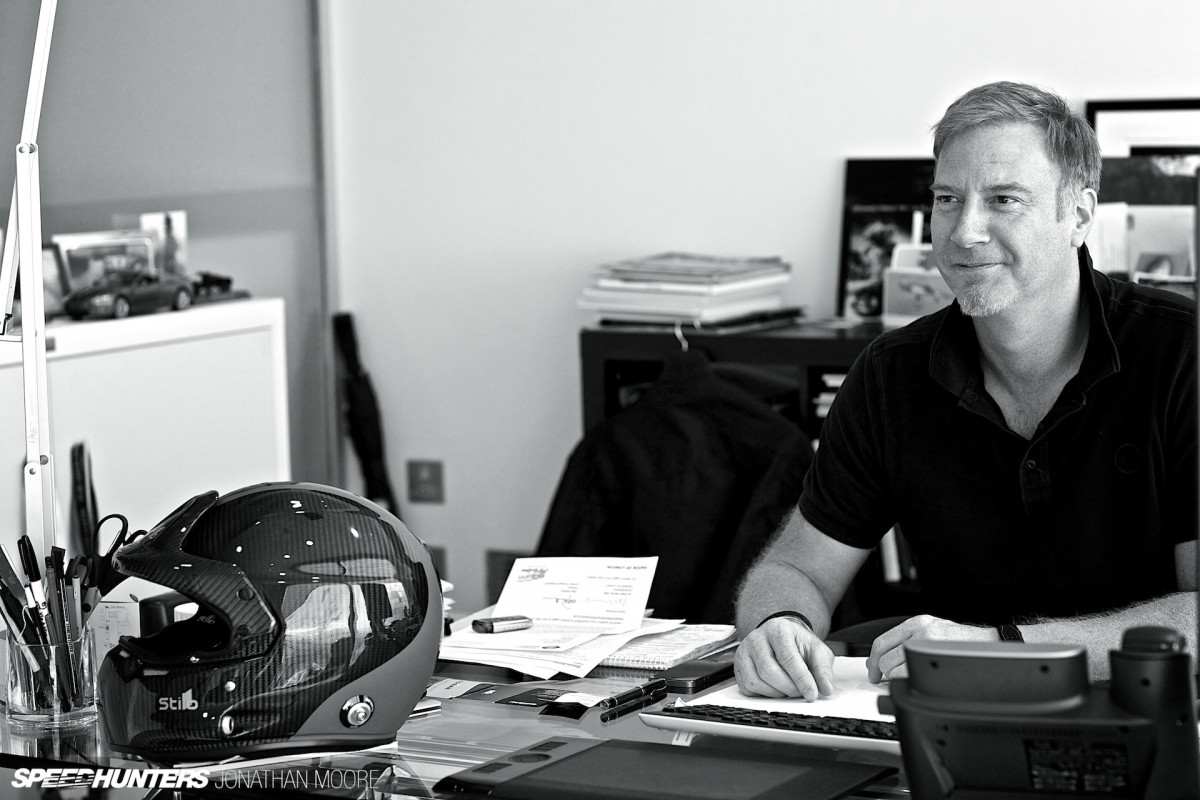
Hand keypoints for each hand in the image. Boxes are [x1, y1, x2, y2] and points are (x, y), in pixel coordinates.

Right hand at [734, 617, 834, 699]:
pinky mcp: (738, 667)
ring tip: (788, 689)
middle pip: (768, 671)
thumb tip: (826, 688)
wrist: (781, 637)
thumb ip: (823, 669)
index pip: (787, 657)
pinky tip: (775, 688)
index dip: (801, 679)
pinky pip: (747, 688)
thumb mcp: (816, 650)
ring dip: (776, 693)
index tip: (812, 694)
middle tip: (800, 693)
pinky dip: (764, 694)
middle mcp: (756, 638)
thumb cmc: (797, 644)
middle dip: (788, 688)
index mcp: (778, 629)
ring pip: (756, 681)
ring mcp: (743, 652)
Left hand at [866, 615, 996, 682]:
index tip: (872, 668)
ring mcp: (927, 644)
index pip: (882, 641)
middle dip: (879, 671)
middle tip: (880, 679)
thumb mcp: (933, 630)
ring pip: (894, 667)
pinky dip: (905, 681)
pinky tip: (912, 681)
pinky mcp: (935, 657)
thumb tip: (888, 656)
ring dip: (893, 677)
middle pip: (884, 655)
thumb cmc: (962, 641)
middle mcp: (919, 630)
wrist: (988, 644)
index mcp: (916, 623)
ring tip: (903, 678)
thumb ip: (911, 639)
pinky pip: (908, 674)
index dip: (873, 658)